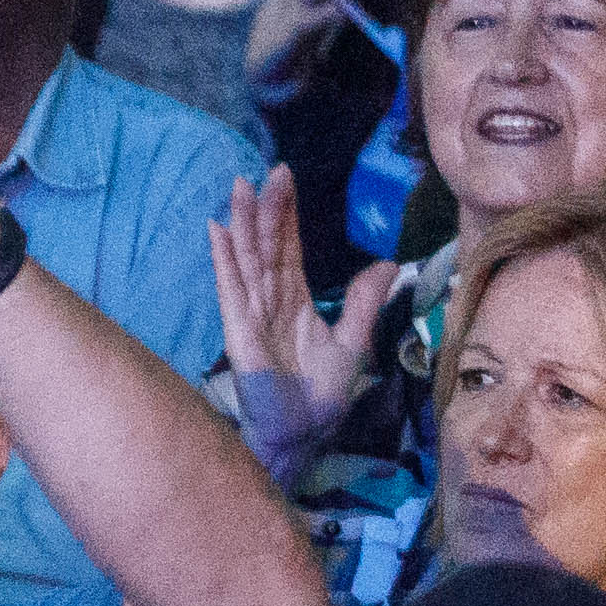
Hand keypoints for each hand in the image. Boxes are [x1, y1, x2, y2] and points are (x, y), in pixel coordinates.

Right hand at [210, 167, 396, 473]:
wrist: (303, 433)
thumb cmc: (322, 395)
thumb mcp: (353, 344)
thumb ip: (365, 304)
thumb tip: (388, 265)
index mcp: (295, 301)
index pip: (289, 250)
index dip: (287, 216)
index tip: (286, 180)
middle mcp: (270, 300)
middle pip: (266, 246)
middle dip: (267, 208)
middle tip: (271, 171)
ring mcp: (251, 312)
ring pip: (248, 259)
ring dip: (243, 223)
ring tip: (240, 187)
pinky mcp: (238, 329)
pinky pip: (231, 287)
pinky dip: (224, 258)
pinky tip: (218, 231)